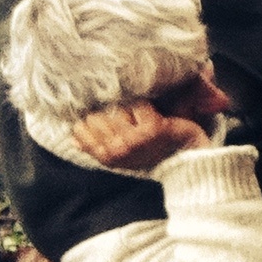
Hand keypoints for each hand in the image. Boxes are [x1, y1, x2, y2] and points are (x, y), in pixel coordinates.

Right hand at [71, 101, 209, 171]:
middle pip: (96, 116)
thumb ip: (96, 147)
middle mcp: (117, 150)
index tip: (109, 121)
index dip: (93, 119)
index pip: (80, 128)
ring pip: (116, 109)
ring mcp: (134, 140)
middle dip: (110, 112)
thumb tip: (73, 139)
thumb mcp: (121, 154)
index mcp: (106, 157)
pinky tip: (154, 116)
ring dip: (129, 109)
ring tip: (142, 120)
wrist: (187, 156)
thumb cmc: (153, 153)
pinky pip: (137, 104)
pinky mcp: (153, 129)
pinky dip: (145, 105)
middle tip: (129, 120)